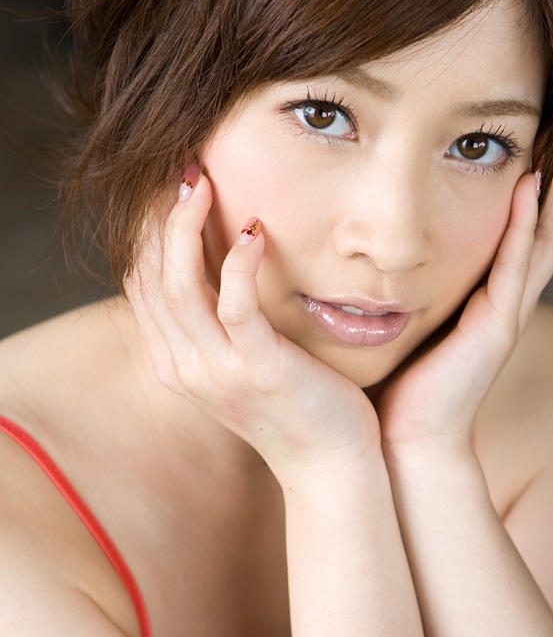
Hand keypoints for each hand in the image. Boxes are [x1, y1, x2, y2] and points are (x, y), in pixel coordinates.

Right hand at [124, 167, 379, 477]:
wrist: (329, 465)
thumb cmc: (297, 407)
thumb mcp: (243, 365)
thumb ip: (222, 324)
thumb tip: (223, 265)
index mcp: (176, 363)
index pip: (140, 284)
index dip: (148, 231)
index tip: (173, 188)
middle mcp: (184, 367)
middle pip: (149, 276)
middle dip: (161, 218)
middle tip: (186, 171)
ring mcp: (217, 370)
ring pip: (179, 284)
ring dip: (187, 228)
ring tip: (204, 185)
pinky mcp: (258, 369)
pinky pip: (235, 305)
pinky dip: (239, 263)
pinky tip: (255, 231)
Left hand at [375, 164, 552, 454]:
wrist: (406, 442)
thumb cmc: (396, 388)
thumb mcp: (402, 323)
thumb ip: (398, 288)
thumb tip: (363, 251)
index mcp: (486, 302)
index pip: (519, 236)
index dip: (528, 193)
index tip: (522, 144)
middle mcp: (506, 304)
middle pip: (546, 231)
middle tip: (552, 131)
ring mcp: (507, 315)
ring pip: (544, 242)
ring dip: (551, 193)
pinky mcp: (498, 327)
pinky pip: (518, 265)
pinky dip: (526, 225)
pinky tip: (529, 187)